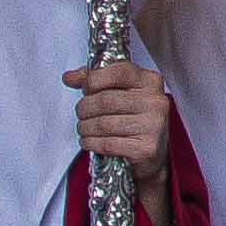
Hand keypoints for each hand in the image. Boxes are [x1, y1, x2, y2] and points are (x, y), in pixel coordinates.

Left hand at [72, 65, 170, 216]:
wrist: (152, 153)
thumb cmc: (134, 119)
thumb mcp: (120, 93)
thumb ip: (95, 81)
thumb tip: (69, 77)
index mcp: (150, 81)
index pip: (118, 71)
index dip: (94, 80)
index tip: (86, 89)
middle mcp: (155, 101)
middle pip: (106, 100)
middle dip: (84, 108)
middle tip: (80, 113)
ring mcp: (153, 125)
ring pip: (104, 124)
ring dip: (85, 127)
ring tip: (83, 128)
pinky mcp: (146, 148)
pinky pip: (108, 144)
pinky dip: (92, 143)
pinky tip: (89, 141)